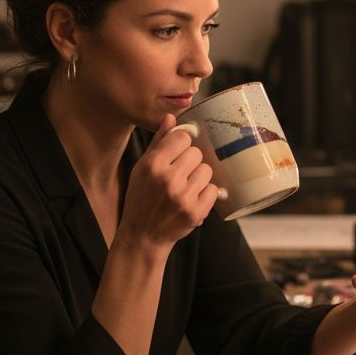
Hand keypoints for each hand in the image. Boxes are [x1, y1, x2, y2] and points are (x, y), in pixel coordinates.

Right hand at [117, 114, 219, 251]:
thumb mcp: (142, 168)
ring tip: (185, 188)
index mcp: (153, 165)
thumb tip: (171, 117)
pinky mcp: (196, 212)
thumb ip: (158, 143)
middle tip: (179, 175)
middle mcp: (168, 179)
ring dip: (199, 178)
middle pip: (196, 153)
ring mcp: (183, 197)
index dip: (181, 145)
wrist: (143, 236)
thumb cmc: (141, 199)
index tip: (177, 154)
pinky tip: (192, 199)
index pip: (182, 137)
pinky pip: (214, 190)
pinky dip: (206, 194)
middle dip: (190, 162)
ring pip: (207, 170)